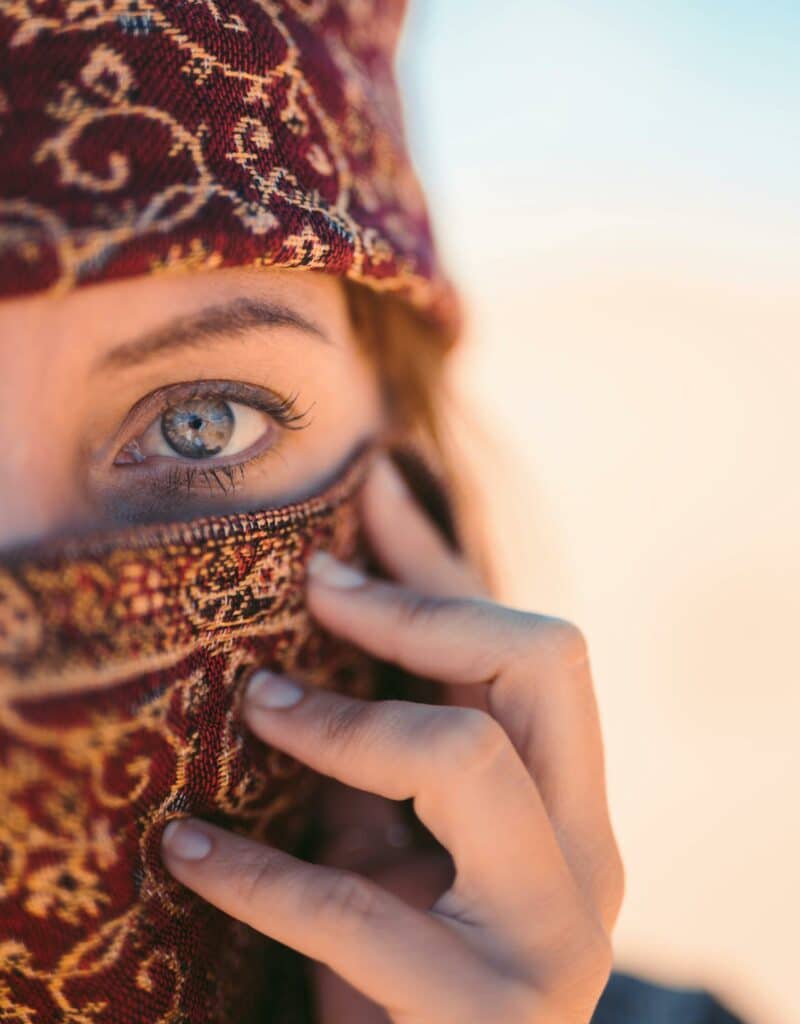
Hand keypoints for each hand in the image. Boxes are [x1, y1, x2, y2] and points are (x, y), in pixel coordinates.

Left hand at [161, 453, 624, 1022]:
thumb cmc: (403, 976)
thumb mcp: (400, 840)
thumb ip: (388, 741)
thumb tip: (329, 609)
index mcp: (575, 802)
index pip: (537, 643)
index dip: (444, 562)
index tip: (359, 499)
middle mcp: (589, 856)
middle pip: (543, 660)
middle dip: (421, 610)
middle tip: (316, 593)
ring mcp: (551, 938)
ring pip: (468, 760)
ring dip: (345, 719)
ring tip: (256, 705)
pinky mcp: (481, 1018)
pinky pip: (359, 915)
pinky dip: (258, 872)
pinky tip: (184, 849)